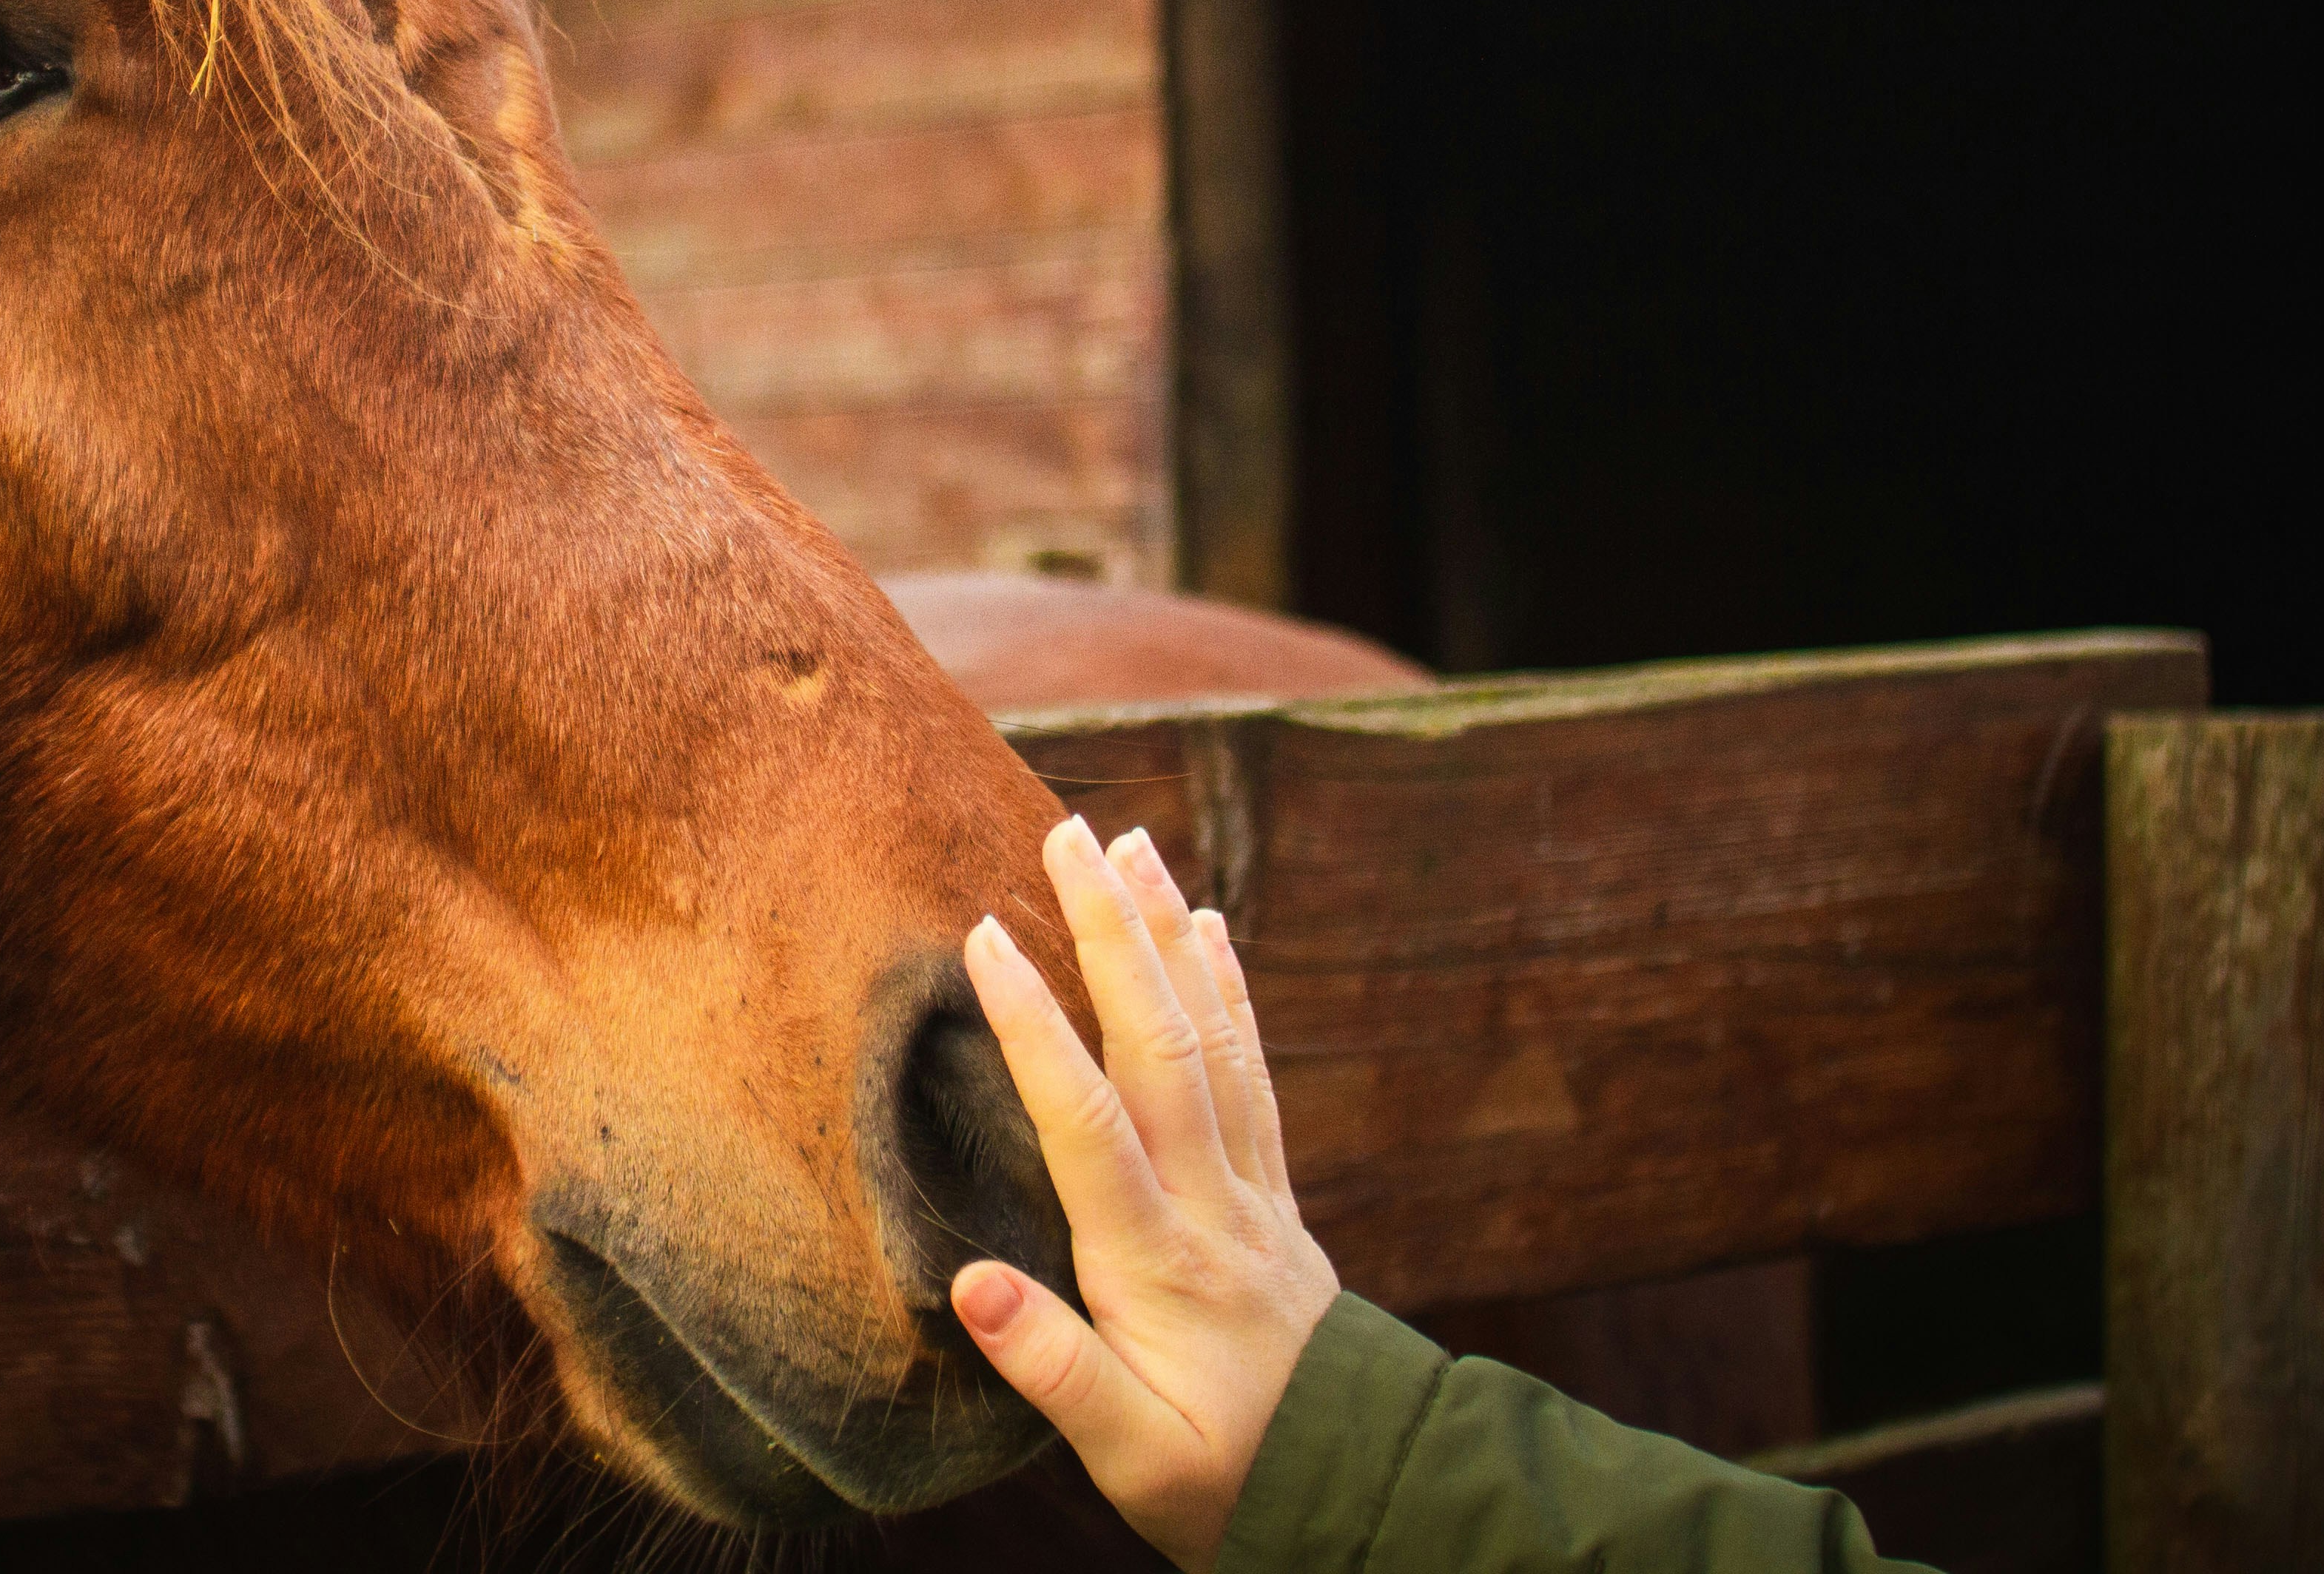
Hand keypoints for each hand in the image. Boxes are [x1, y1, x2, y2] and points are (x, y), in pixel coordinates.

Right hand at [953, 814, 1342, 1568]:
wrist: (1351, 1488)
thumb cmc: (1221, 1478)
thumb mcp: (1131, 1458)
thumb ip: (1056, 1372)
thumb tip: (972, 1287)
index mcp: (1158, 1261)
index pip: (1088, 1121)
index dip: (1036, 1027)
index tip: (987, 936)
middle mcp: (1210, 1203)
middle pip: (1161, 1046)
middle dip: (1113, 935)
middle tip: (1071, 834)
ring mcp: (1249, 1188)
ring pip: (1212, 1038)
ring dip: (1172, 936)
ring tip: (1137, 845)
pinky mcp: (1271, 1191)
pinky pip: (1253, 1068)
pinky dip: (1232, 989)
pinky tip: (1213, 928)